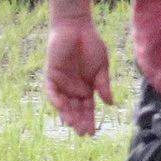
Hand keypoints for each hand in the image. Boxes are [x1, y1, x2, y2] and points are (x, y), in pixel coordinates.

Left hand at [45, 16, 114, 134]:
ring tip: (73, 124)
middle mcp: (73, 89)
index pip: (87, 109)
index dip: (89, 121)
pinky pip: (51, 91)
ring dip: (67, 114)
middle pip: (75, 110)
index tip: (92, 133)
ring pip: (63, 104)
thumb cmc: (91, 45)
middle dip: (79, 121)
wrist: (77, 27)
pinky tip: (62, 107)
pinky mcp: (51, 75)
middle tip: (83, 132)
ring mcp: (62, 83)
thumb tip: (110, 103)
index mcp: (86, 88)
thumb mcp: (101, 67)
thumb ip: (103, 85)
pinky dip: (55, 100)